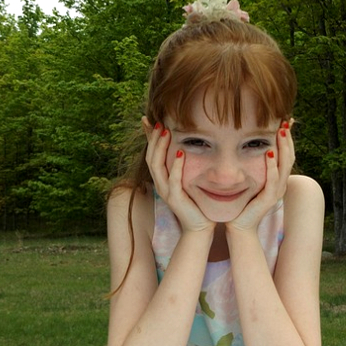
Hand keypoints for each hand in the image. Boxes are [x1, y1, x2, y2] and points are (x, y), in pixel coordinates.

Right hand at [143, 117, 213, 232]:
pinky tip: (180, 153)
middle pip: (151, 157)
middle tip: (159, 123)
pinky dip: (176, 165)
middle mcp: (160, 184)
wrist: (199, 225)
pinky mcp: (175, 198)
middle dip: (154, 139)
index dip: (148, 137)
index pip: (151, 154)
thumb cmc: (195, 202)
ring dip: (161, 148)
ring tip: (166, 132)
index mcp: (162, 178)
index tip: (147, 120)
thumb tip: (185, 146)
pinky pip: (173, 179)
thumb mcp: (186, 180)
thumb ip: (183, 166)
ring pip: (157, 166)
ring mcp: (166, 191)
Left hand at [227, 119, 295, 231]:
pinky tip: (268, 153)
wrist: (239, 225)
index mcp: (278, 179)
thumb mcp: (250, 180)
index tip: (285, 121)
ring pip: (284, 165)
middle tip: (286, 121)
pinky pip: (273, 179)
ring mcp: (277, 191)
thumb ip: (253, 166)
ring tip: (281, 132)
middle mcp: (281, 184)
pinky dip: (272, 165)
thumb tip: (249, 148)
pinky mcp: (269, 198)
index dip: (287, 138)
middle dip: (288, 138)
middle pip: (289, 157)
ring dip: (283, 147)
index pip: (286, 154)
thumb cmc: (242, 202)